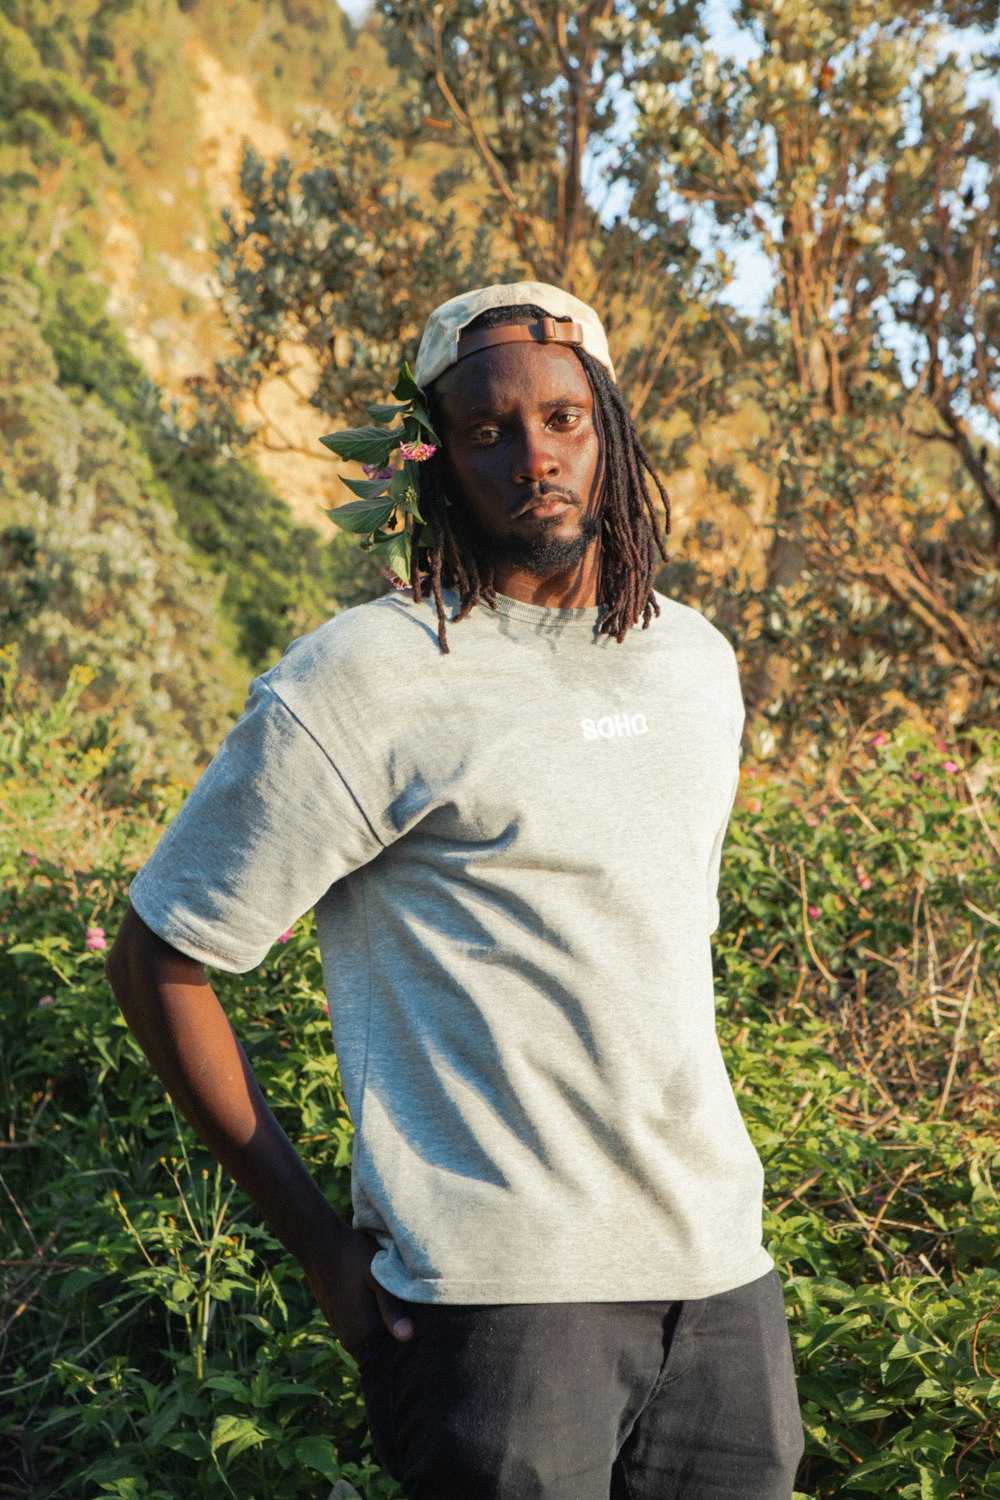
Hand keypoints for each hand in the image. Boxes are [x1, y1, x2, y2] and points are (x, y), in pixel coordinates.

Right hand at [300, 1219, 413, 1361]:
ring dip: (384, 1337)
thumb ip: (391, 1309)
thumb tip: (407, 1337)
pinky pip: (360, 1334)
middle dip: (396, 1348)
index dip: (406, 1354)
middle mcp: (349, 1339)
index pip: (388, 1360)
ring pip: (369, 1345)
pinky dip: (373, 1329)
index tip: (424, 1344)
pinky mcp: (337, 1320)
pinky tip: (384, 1310)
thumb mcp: (377, 1279)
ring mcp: (341, 1330)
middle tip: (419, 1331)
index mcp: (361, 1333)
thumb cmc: (352, 1258)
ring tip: (405, 1319)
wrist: (319, 1244)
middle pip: (378, 1355)